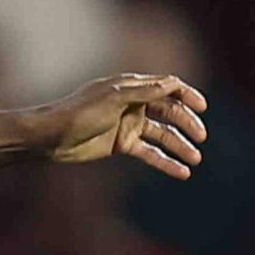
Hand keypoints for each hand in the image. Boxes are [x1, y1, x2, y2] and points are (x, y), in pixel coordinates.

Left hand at [41, 72, 207, 180]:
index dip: (187, 95)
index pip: (168, 87)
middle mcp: (134, 104)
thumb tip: (173, 83)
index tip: (202, 108)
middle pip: (169, 112)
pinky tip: (181, 172)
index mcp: (132, 87)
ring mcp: (129, 125)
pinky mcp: (122, 145)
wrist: (52, 137)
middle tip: (201, 138)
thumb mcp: (113, 99)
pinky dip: (165, 162)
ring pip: (162, 135)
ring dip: (180, 146)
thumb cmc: (79, 112)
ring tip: (195, 159)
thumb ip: (144, 92)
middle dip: (187, 124)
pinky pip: (150, 153)